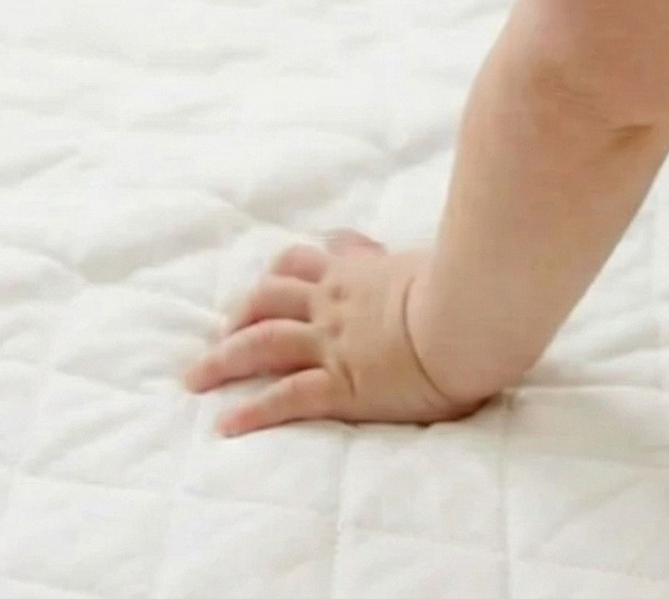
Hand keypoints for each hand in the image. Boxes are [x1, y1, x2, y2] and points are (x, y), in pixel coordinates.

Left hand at [185, 231, 487, 435]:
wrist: (472, 314)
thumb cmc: (471, 285)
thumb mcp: (443, 258)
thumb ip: (427, 257)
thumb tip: (447, 244)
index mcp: (364, 272)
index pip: (315, 257)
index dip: (289, 267)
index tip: (278, 276)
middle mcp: (337, 302)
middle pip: (271, 295)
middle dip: (240, 312)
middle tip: (222, 331)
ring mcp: (334, 342)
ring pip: (262, 341)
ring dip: (223, 359)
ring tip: (195, 378)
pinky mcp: (339, 385)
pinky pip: (285, 397)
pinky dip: (252, 411)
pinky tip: (226, 425)